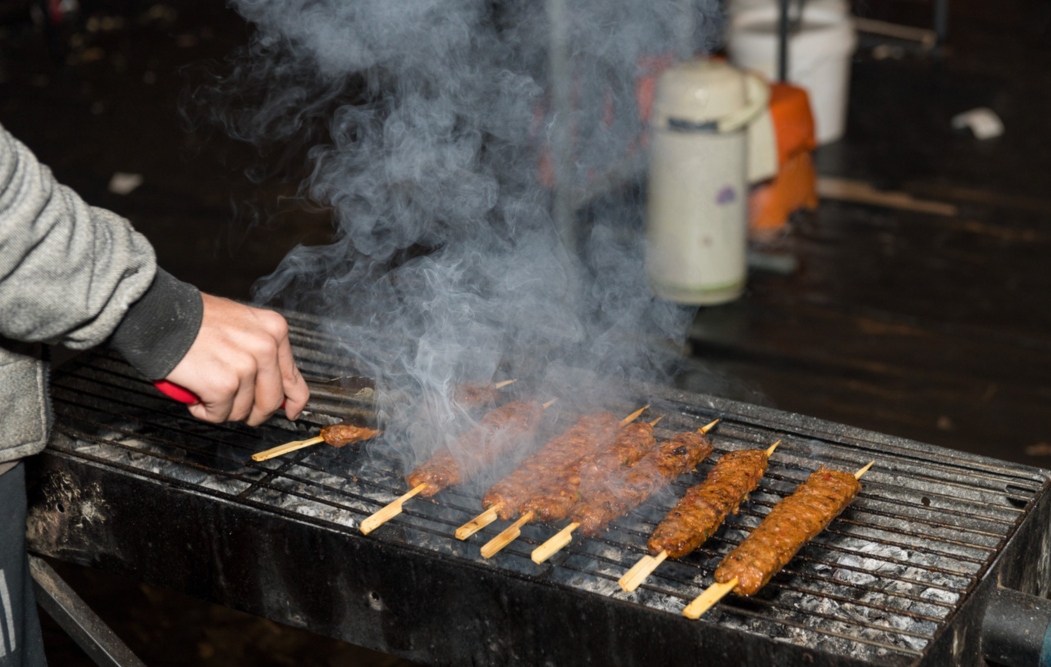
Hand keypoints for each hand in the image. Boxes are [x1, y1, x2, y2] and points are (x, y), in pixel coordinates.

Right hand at [163, 294, 309, 424]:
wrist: (158, 315)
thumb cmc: (192, 320)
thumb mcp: (241, 326)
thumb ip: (261, 353)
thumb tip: (277, 389)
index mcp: (274, 330)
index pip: (294, 378)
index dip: (293, 402)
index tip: (290, 412)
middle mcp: (265, 347)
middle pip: (271, 402)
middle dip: (252, 412)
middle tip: (232, 406)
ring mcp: (246, 366)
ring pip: (243, 411)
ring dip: (221, 407)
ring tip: (205, 386)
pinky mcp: (224, 385)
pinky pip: (219, 415)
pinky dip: (203, 410)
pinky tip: (195, 391)